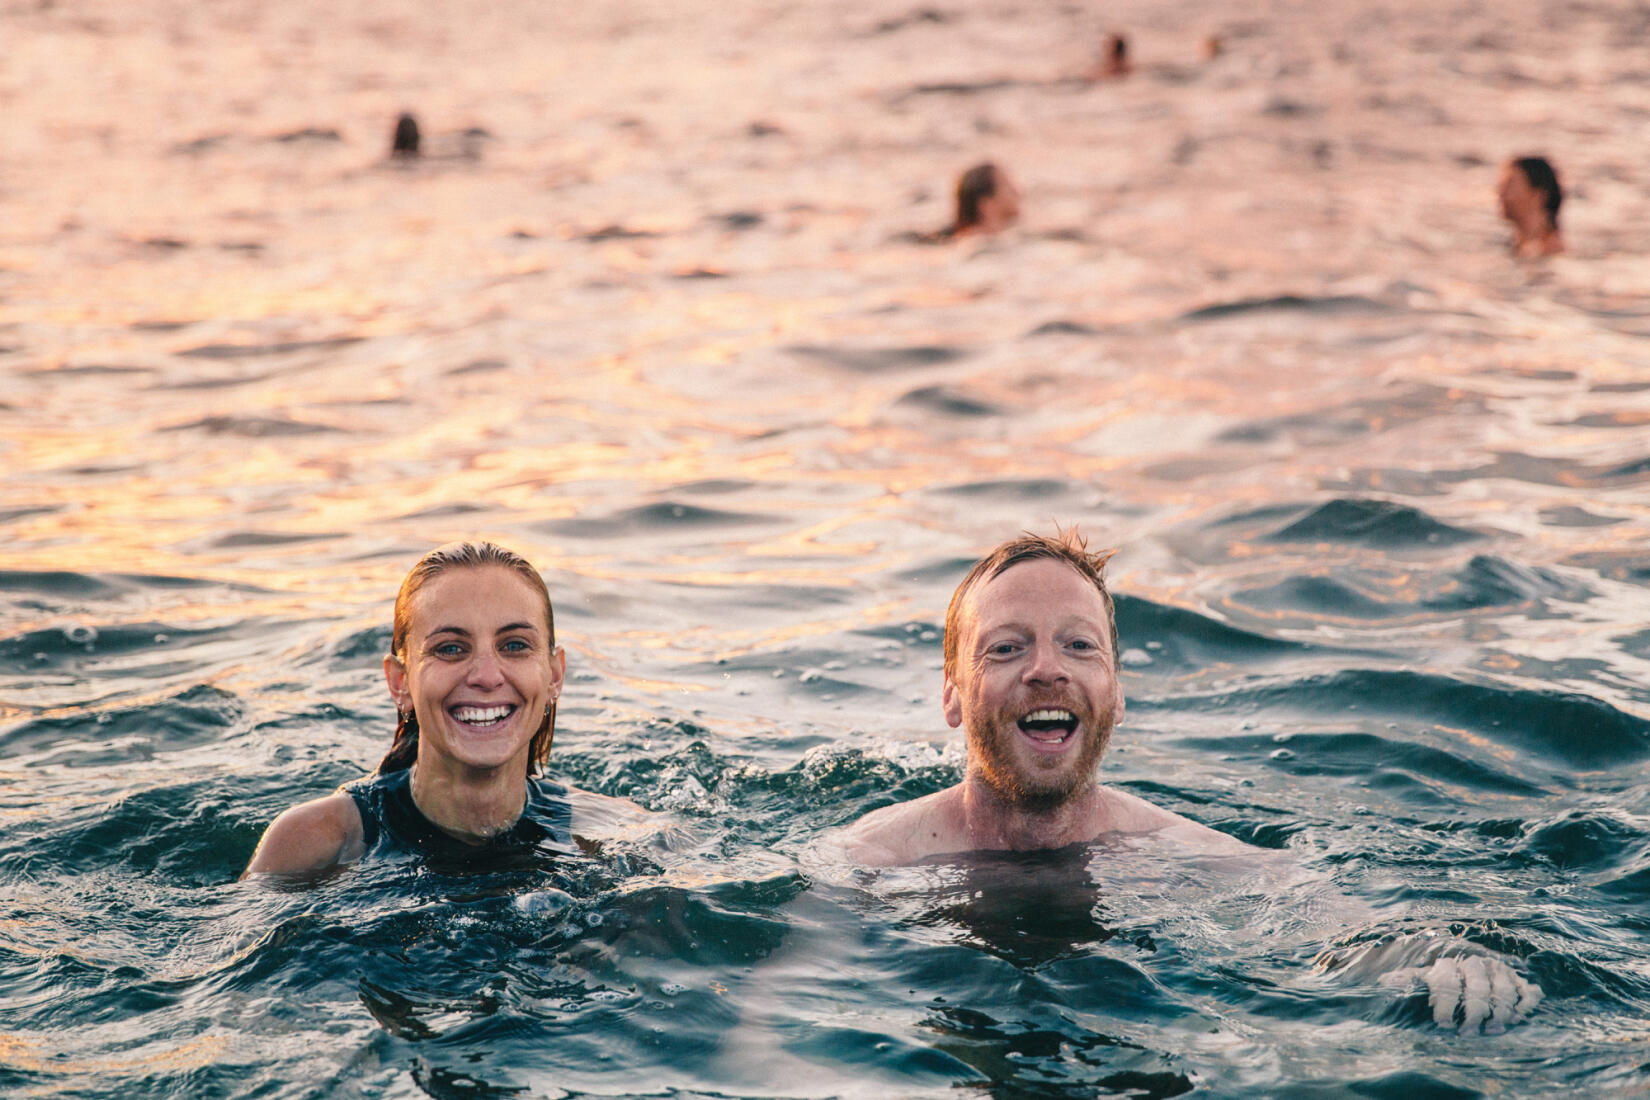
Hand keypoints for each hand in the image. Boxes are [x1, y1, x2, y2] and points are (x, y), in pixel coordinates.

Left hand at [1379, 953, 1542, 1034]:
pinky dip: (1526, 1003)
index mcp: (1450, 965)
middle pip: (1478, 989)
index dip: (1446, 1005)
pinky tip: (1518, 1018)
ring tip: (1491, 1030)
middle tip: (1467, 1033)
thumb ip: (1407, 981)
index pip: (1448, 982)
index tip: (1443, 1025)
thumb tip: (1384, 980)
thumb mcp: (1421, 983)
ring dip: (1499, 1012)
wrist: (1467, 979)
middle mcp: (1476, 964)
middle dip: (1473, 1013)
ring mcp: (1499, 971)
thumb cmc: (1439, 987)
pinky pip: (1529, 990)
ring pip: (1504, 990)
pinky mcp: (1519, 981)